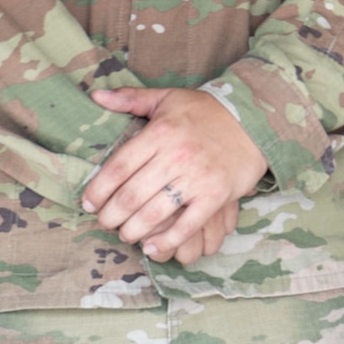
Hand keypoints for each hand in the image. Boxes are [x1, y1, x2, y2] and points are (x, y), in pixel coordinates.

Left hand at [83, 87, 267, 262]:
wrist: (254, 120)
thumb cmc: (205, 111)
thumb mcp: (168, 98)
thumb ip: (130, 99)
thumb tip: (96, 96)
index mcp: (160, 131)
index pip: (118, 167)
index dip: (98, 190)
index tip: (89, 204)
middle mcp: (176, 155)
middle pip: (131, 195)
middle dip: (111, 216)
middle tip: (105, 222)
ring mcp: (197, 176)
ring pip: (154, 213)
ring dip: (132, 230)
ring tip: (126, 234)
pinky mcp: (216, 194)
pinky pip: (187, 225)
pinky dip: (167, 241)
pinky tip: (152, 247)